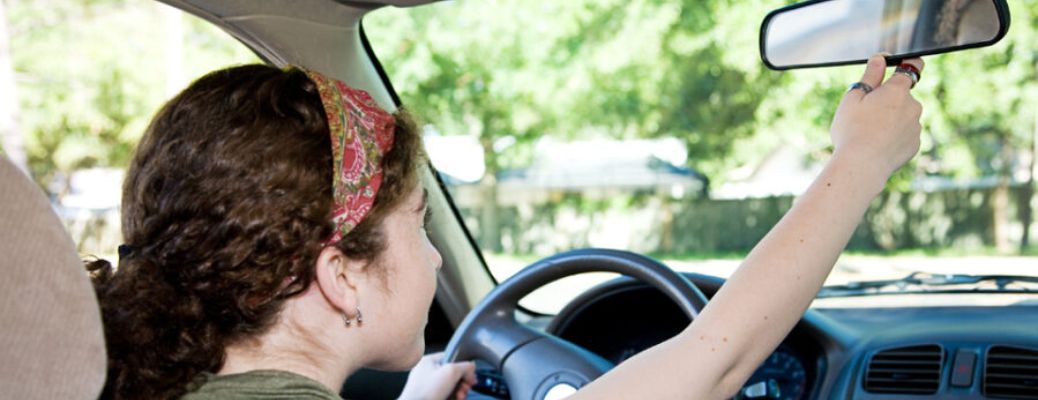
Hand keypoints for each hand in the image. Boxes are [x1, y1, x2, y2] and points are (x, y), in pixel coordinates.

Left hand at [398, 352, 476, 399]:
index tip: (470, 374)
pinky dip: (453, 398)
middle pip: (452, 374)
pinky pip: (446, 395)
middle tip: (466, 387)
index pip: (451, 357)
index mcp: (428, 361)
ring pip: (450, 386)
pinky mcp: (429, 398)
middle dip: (462, 382)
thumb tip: (471, 368)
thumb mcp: (451, 371)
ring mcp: (427, 386)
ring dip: (459, 392)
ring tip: (460, 396)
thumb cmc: (427, 391)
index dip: (463, 366)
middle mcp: (426, 372)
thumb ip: (465, 366)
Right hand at [830, 54, 924, 180]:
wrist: (861, 166)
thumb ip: (870, 76)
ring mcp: (916, 126)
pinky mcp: (915, 144)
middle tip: (866, 114)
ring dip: (892, 120)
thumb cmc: (852, 130)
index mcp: (897, 90)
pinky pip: (905, 135)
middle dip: (890, 100)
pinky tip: (877, 145)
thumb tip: (880, 59)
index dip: (908, 63)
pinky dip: (894, 137)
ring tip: (869, 134)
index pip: (913, 66)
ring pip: (904, 116)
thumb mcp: (853, 99)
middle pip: (903, 96)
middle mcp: (913, 105)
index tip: (902, 64)